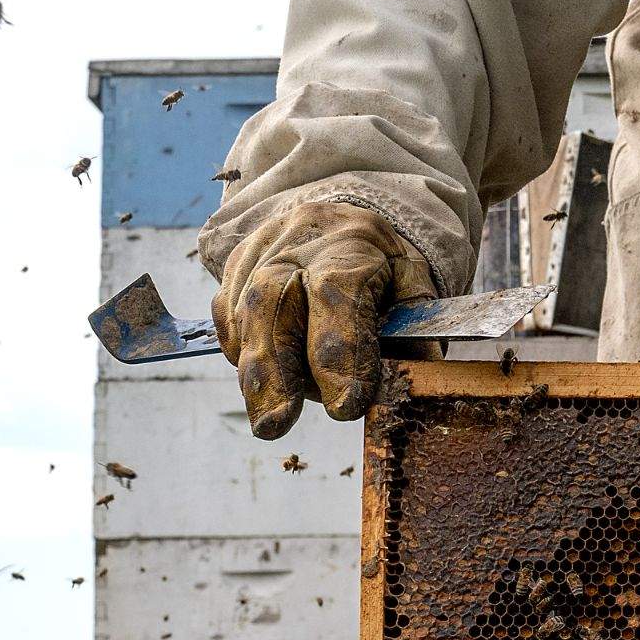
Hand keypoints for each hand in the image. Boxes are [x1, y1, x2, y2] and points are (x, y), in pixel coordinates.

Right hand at [211, 201, 433, 437]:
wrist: (343, 215)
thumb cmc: (382, 263)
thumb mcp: (413, 286)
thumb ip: (412, 334)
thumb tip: (407, 384)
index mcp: (351, 244)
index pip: (337, 298)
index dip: (339, 356)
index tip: (344, 406)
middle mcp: (298, 241)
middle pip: (271, 302)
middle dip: (274, 370)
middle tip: (276, 424)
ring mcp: (260, 249)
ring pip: (242, 311)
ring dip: (255, 370)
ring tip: (269, 413)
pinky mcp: (236, 264)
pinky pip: (226, 312)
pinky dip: (240, 350)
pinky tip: (259, 377)